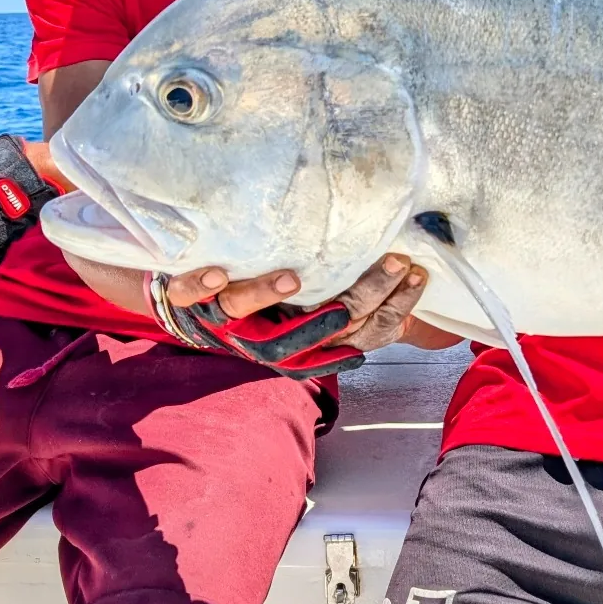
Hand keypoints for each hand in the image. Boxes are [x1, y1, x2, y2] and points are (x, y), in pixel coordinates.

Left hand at [163, 253, 429, 367]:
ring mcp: (227, 321)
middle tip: (395, 261)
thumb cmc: (261, 304)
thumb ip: (343, 304)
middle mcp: (271, 339)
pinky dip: (200, 284)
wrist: (182, 306)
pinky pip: (189, 296)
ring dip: (270, 295)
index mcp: (305, 343)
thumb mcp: (310, 311)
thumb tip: (404, 292)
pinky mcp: (187, 302)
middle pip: (321, 323)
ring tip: (294, 278)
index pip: (362, 332)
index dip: (395, 308)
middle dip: (363, 293)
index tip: (419, 275)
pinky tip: (216, 271)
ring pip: (251, 313)